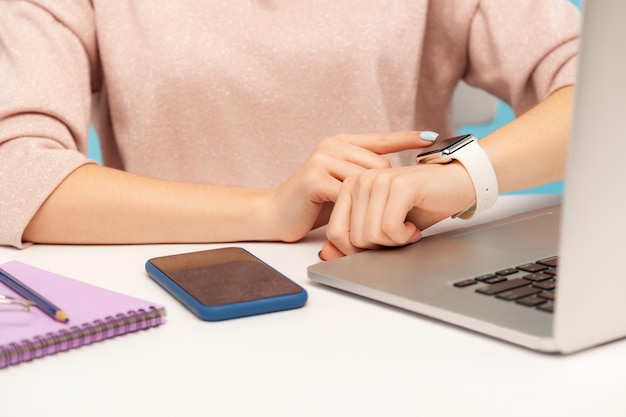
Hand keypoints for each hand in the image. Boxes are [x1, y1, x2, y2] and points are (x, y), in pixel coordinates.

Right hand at [268, 131, 438, 241]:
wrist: (275, 214)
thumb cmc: (311, 204)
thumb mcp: (342, 186)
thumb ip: (362, 177)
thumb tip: (394, 179)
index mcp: (342, 144)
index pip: (381, 139)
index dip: (407, 138)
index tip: (431, 137)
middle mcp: (333, 146)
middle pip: (379, 166)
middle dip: (385, 190)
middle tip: (388, 212)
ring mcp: (322, 159)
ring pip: (366, 181)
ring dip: (372, 204)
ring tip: (372, 220)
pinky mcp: (315, 178)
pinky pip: (349, 194)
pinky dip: (356, 211)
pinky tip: (355, 221)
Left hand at [320, 161, 474, 259]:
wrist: (456, 185)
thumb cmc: (418, 207)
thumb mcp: (380, 227)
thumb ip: (351, 240)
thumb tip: (325, 255)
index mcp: (349, 188)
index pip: (335, 234)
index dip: (356, 250)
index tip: (379, 242)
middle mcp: (359, 181)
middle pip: (353, 239)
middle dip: (378, 247)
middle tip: (396, 234)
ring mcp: (377, 180)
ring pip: (371, 235)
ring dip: (393, 242)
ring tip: (405, 228)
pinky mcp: (399, 186)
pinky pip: (390, 228)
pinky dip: (404, 236)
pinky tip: (412, 226)